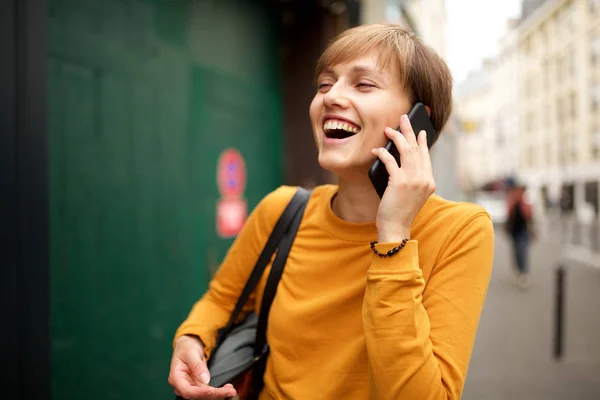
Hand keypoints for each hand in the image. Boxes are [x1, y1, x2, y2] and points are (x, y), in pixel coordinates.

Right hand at [168, 335, 236, 399]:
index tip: (213, 390)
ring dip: (218, 394)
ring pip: (204, 395)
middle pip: (197, 396)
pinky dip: (218, 391)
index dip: (200, 393)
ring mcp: (190, 386)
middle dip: (214, 395)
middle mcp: (182, 385)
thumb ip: (197, 366)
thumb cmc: (186, 348)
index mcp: (176, 378)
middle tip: (230, 391)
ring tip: (231, 390)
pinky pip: (208, 391)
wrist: (187, 346)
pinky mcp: (198, 386)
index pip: (187, 390)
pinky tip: (227, 388)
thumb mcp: (191, 353)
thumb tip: (205, 379)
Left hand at [371, 114, 435, 242]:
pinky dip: (382, 154)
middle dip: (409, 131)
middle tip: (403, 118)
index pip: (426, 157)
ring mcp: (413, 180)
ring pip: (405, 151)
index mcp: (429, 182)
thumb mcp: (410, 194)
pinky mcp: (399, 182)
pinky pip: (390, 161)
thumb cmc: (399, 212)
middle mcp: (424, 179)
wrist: (396, 228)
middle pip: (417, 149)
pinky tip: (376, 150)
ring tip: (389, 129)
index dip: (423, 142)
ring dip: (396, 137)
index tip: (421, 131)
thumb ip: (410, 178)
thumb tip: (397, 159)